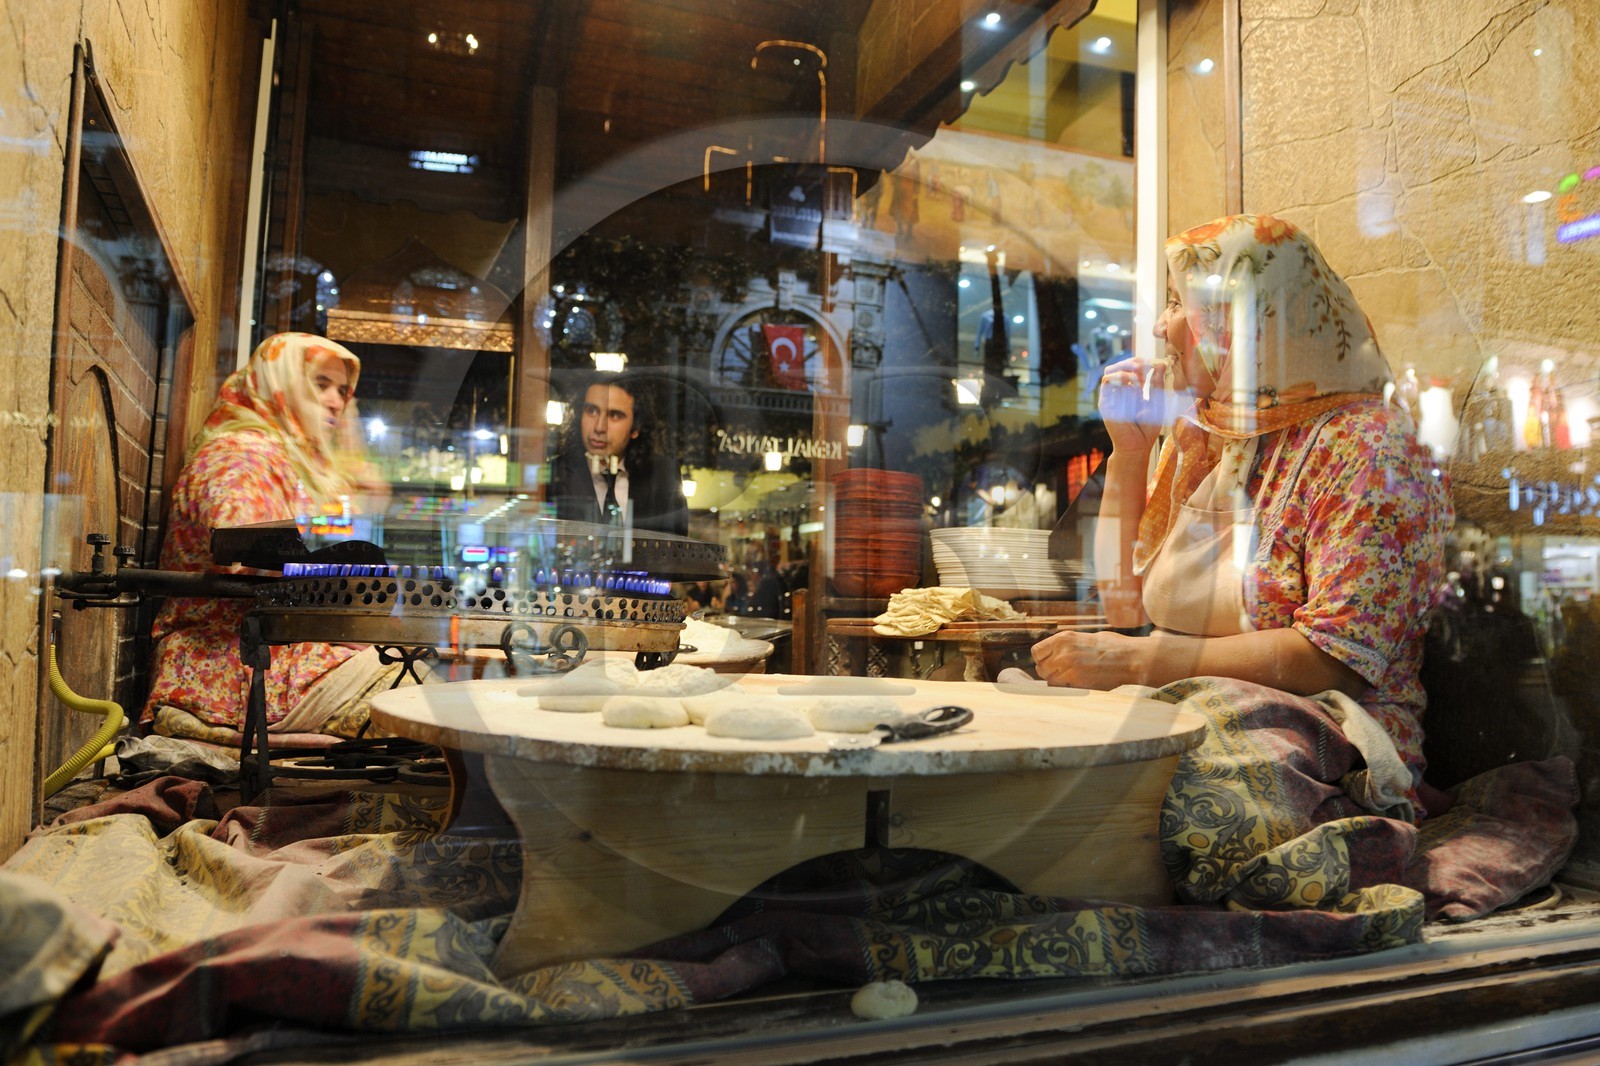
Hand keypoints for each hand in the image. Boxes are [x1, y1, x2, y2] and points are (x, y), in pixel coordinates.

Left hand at [1030, 629, 1152, 689]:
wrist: (1130, 658)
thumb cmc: (1112, 646)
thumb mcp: (1085, 638)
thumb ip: (1067, 646)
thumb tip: (1053, 655)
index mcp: (1063, 638)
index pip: (1036, 652)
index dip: (1042, 659)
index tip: (1051, 662)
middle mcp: (1063, 653)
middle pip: (1041, 669)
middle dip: (1049, 672)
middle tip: (1063, 673)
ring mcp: (1069, 669)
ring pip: (1050, 681)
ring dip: (1058, 682)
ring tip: (1073, 678)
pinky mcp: (1077, 683)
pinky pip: (1062, 690)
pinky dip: (1067, 689)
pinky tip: (1079, 684)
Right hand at [1097, 356, 1177, 453]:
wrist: (1138, 446)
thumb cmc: (1148, 427)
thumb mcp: (1157, 401)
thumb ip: (1157, 383)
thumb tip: (1161, 363)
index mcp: (1131, 390)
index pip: (1130, 368)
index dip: (1141, 362)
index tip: (1155, 364)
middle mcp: (1119, 391)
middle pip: (1118, 366)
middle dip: (1133, 362)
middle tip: (1147, 366)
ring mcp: (1111, 396)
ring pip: (1109, 370)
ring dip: (1126, 368)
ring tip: (1140, 377)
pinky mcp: (1105, 402)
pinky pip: (1106, 381)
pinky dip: (1120, 377)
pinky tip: (1134, 385)